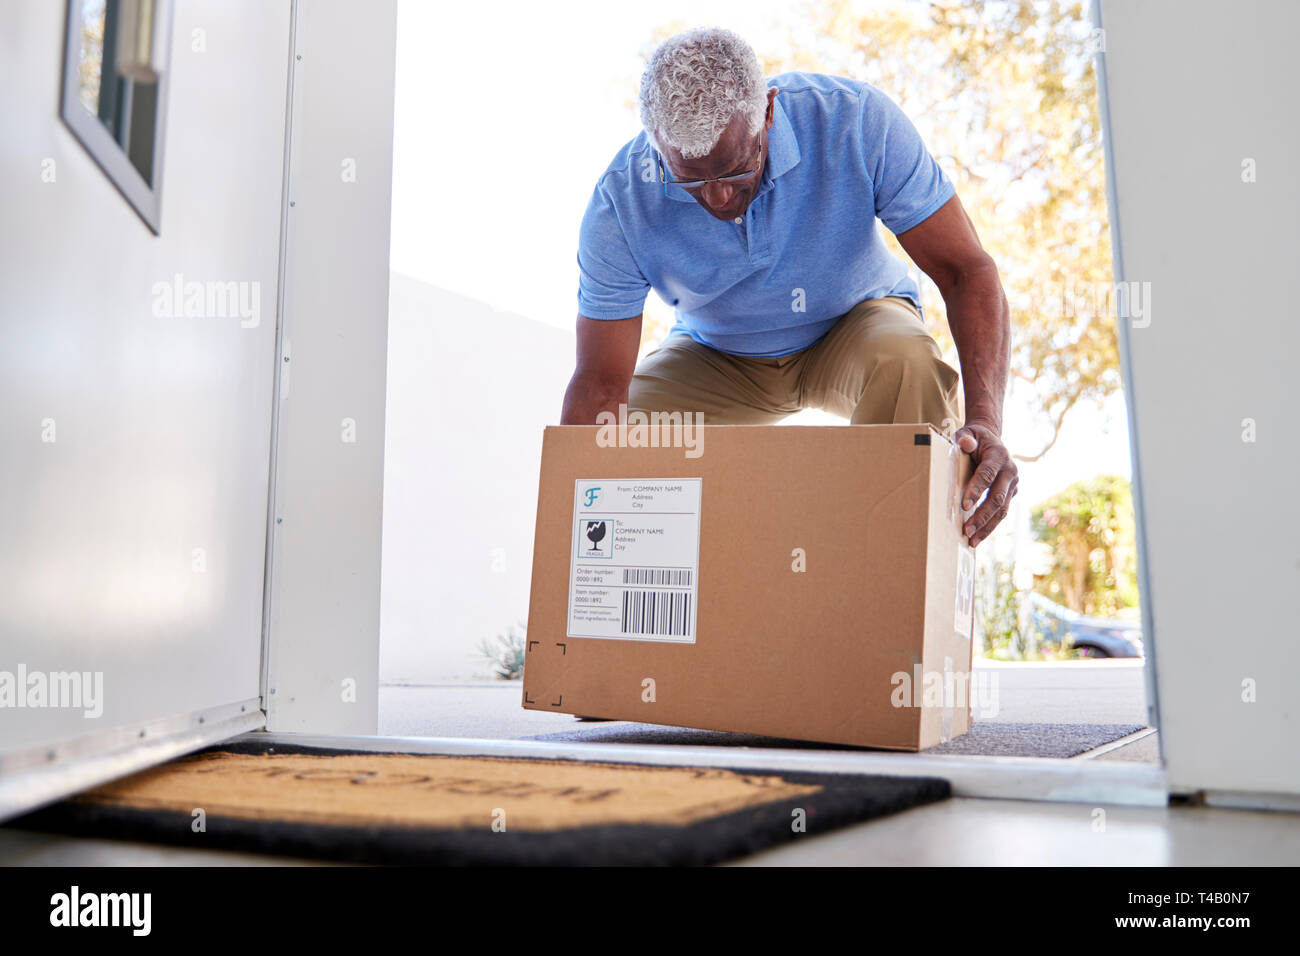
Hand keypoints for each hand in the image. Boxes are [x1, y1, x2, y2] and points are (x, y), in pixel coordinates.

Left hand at [954, 420, 1017, 546]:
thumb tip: (965, 444)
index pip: (987, 475)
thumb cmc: (974, 438)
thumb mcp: (967, 432)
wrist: (990, 440)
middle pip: (997, 498)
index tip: (963, 506)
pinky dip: (990, 525)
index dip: (976, 490)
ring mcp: (1012, 484)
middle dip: (981, 515)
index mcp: (998, 455)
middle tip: (966, 530)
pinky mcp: (1011, 494)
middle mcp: (1010, 471)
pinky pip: (1001, 512)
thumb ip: (964, 437)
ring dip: (987, 527)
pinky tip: (977, 537)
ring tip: (971, 541)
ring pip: (1002, 510)